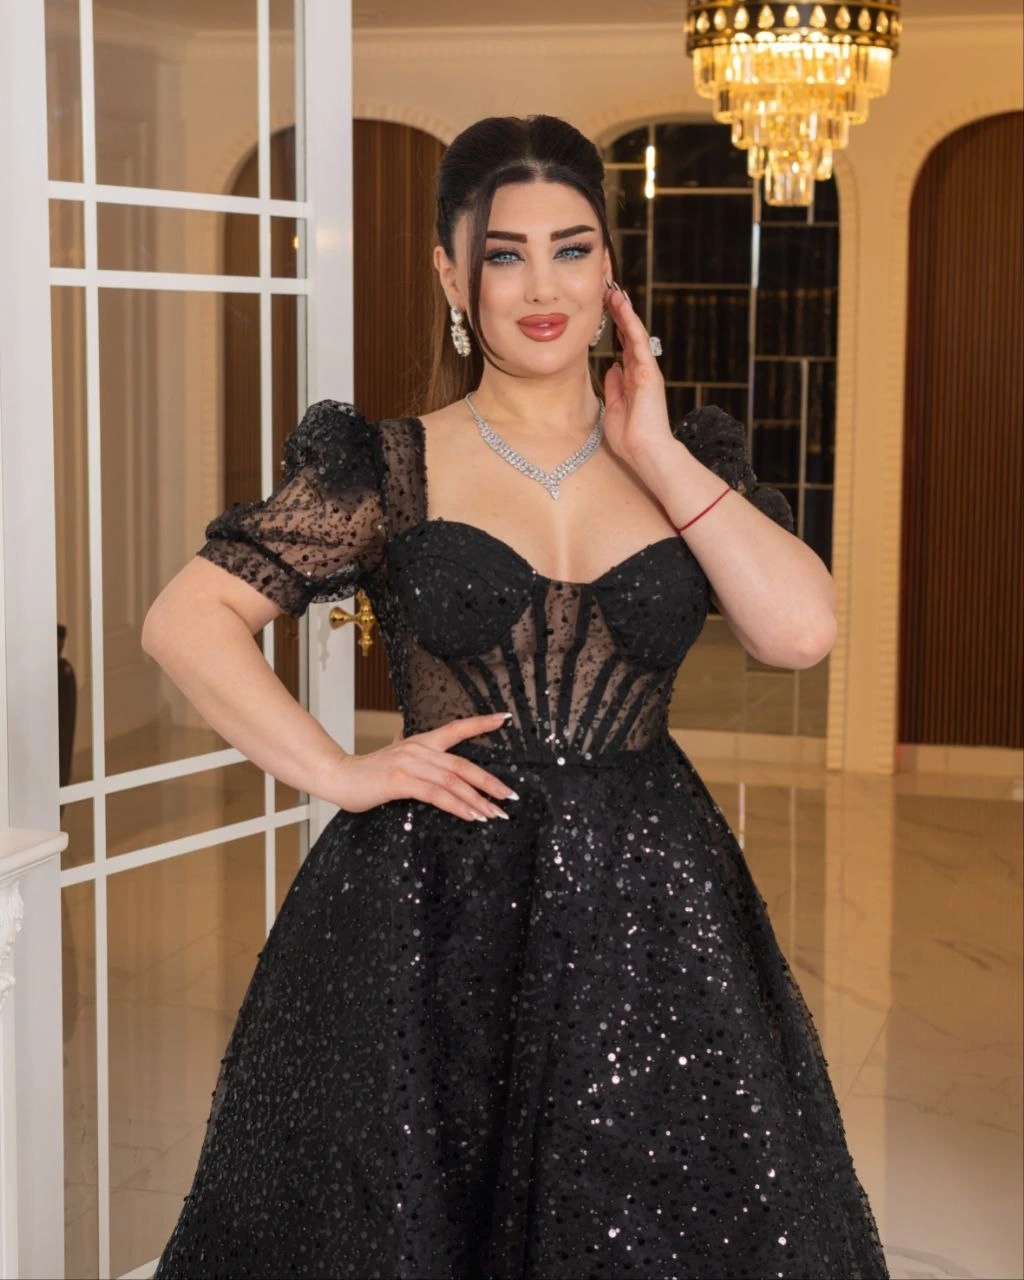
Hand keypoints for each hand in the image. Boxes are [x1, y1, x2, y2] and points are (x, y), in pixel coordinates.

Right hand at [331, 711, 517, 821]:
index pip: (456, 728)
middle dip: (489, 781)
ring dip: (477, 800)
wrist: (337, 776)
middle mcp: (418, 749)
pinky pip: (436, 794)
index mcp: (420, 742)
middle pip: (463, 764)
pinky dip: (456, 805)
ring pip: (453, 781)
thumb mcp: (393, 758)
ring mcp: (410, 764)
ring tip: (494, 813)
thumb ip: (408, 752)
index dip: (480, 723)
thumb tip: (406, 738)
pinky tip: (470, 815)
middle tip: (509, 794)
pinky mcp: (400, 781)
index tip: (504, 719)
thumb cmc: (366, 773)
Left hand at [600, 283, 673, 471]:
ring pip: (634, 334)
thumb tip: (612, 368)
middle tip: (608, 293)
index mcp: (633, 381)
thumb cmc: (630, 438)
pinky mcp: (649, 372)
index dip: (616, 330)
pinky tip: (623, 308)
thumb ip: (613, 387)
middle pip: (629, 337)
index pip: (623, 349)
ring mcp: (646, 371)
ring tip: (614, 292)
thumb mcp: (613, 409)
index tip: (605, 312)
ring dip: (625, 313)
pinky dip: (631, 324)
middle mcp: (641, 372)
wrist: (645, 451)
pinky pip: (638, 343)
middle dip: (619, 315)